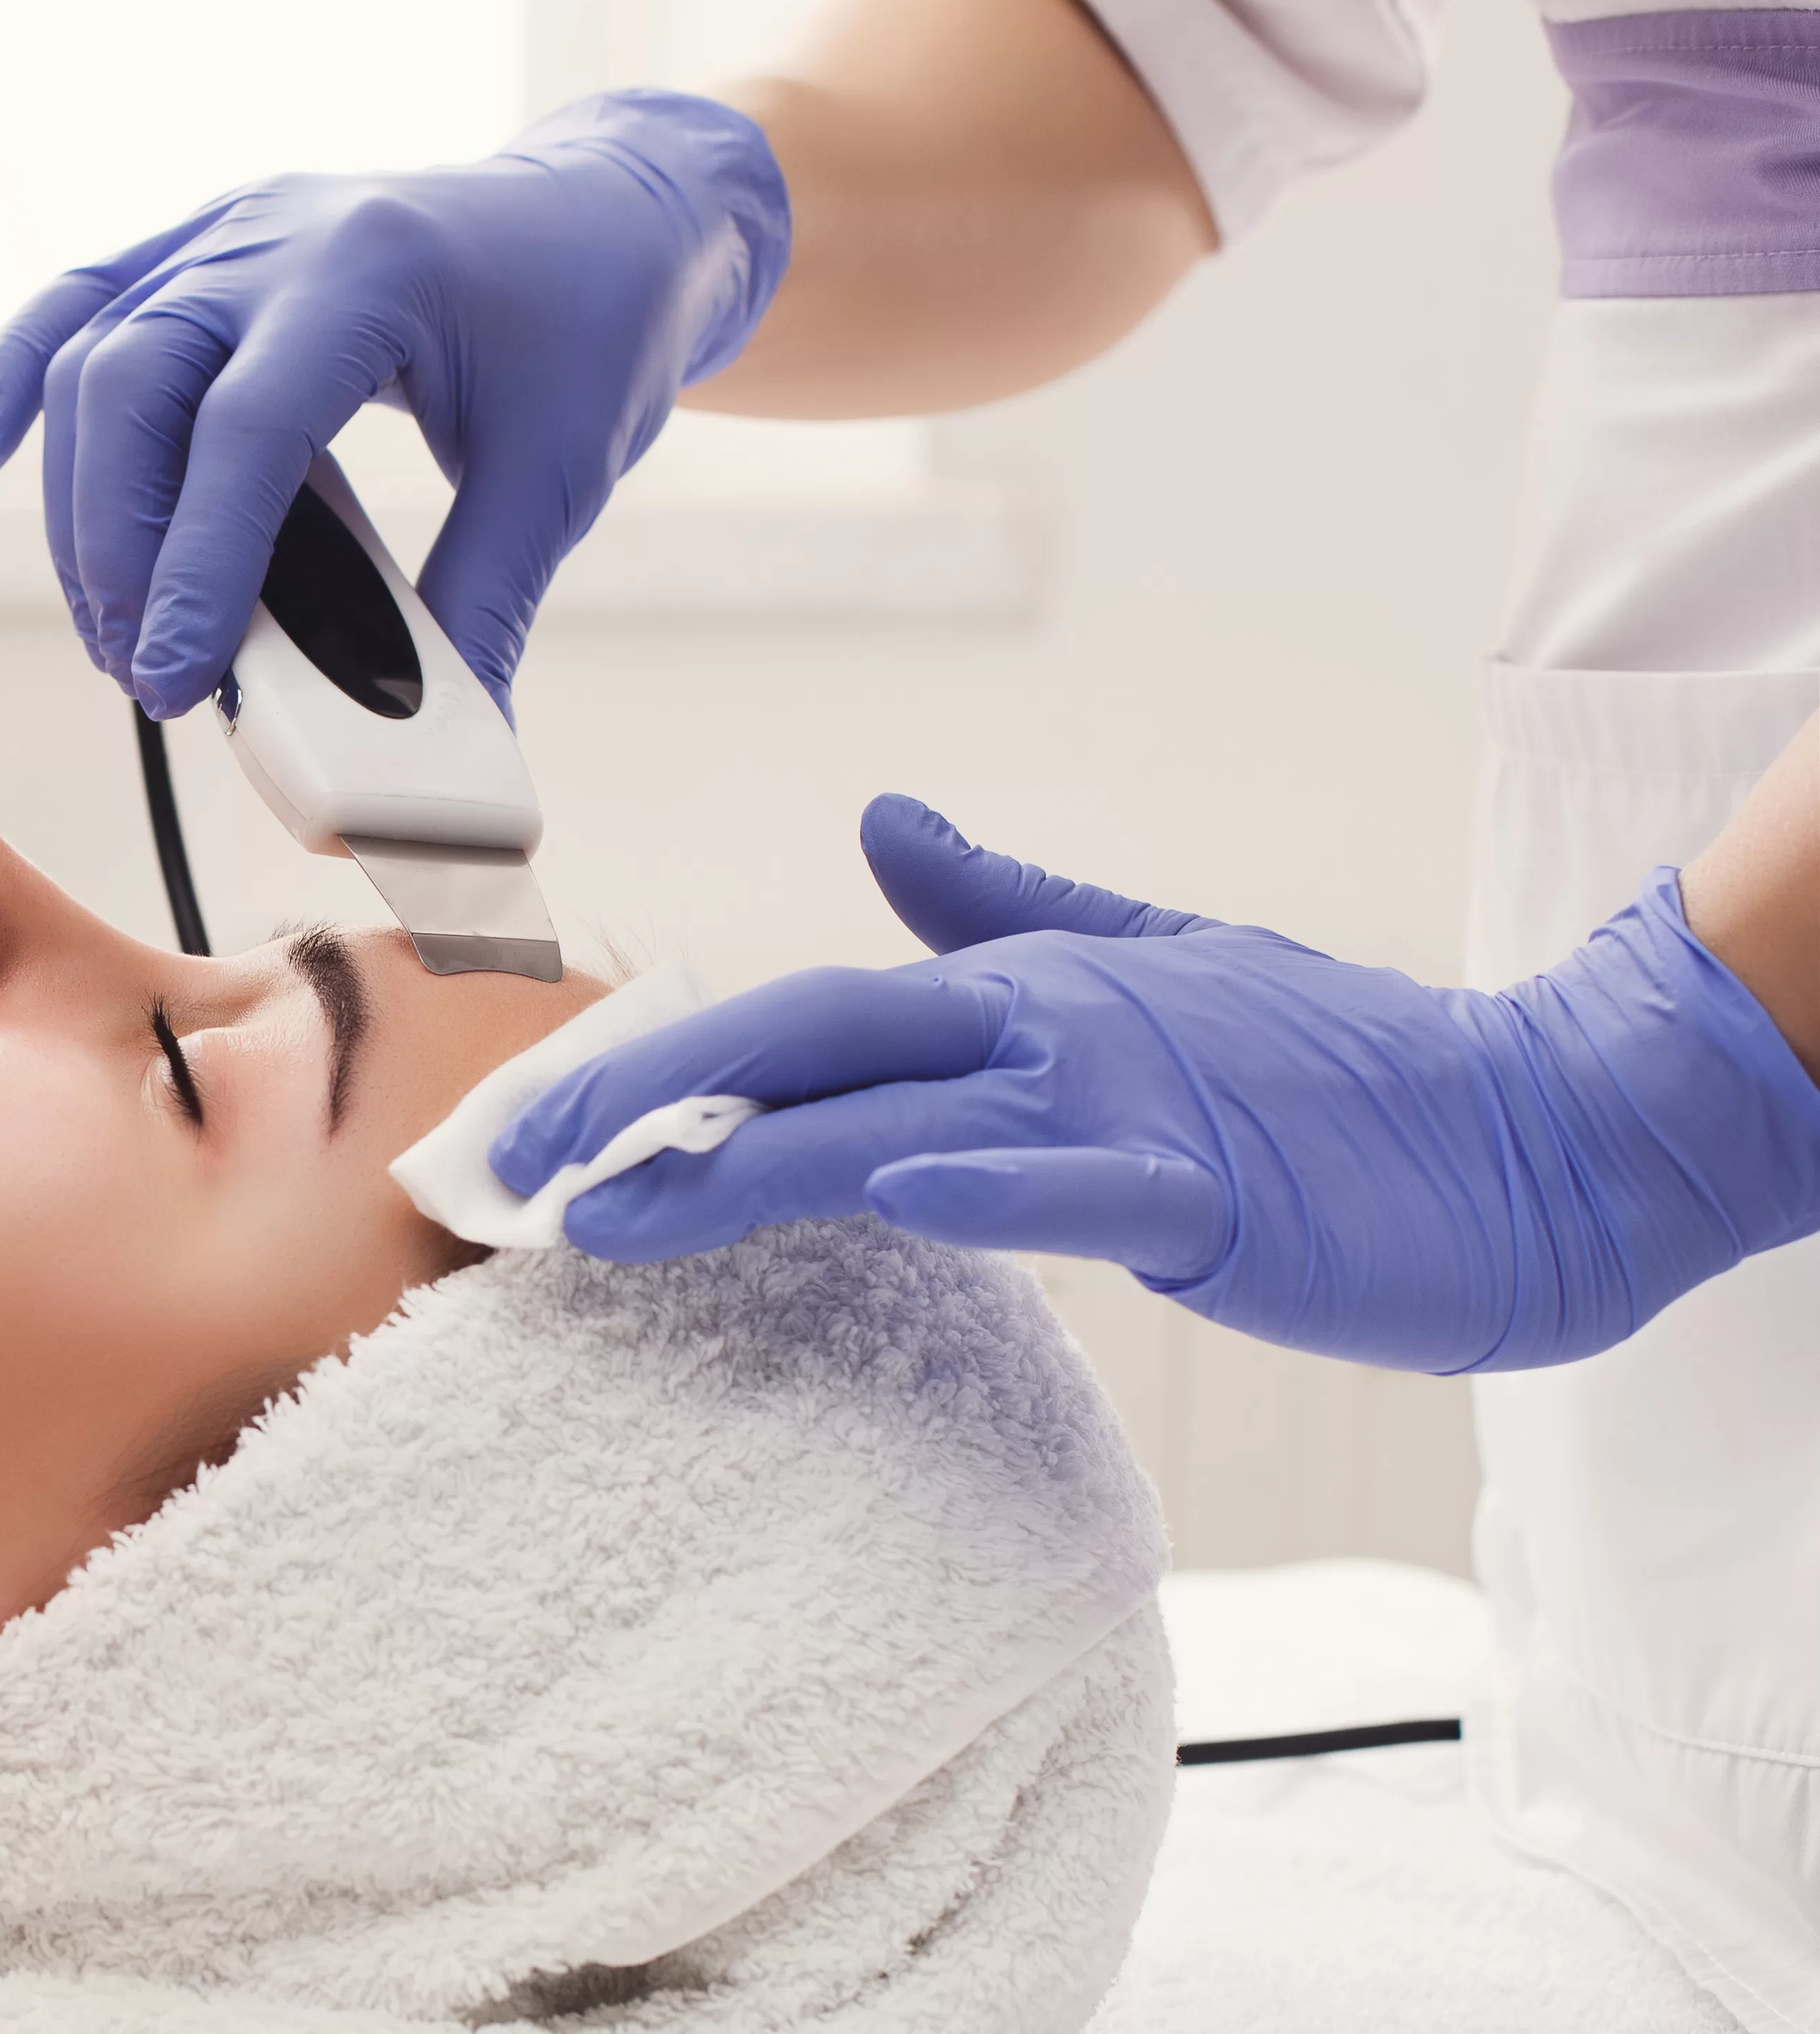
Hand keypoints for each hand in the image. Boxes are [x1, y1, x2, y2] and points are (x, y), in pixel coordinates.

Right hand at [0, 92, 788, 720]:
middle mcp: (276, 237)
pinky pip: (75, 306)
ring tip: (114, 636)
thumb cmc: (592, 328)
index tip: (180, 684)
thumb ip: (483, 606)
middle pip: (132, 386)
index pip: (245, 427)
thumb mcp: (560, 471)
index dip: (199, 565)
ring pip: (89, 360)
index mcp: (372, 271)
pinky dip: (7, 388)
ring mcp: (225, 234)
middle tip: (151, 679)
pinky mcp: (199, 252)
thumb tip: (429, 757)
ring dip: (79, 512)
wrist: (609, 212)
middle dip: (120, 552)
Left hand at [495, 796, 1819, 1372]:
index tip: (534, 1118)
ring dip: (741, 1157)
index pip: (797, 1006)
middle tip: (506, 1169)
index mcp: (1014, 989)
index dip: (657, 1053)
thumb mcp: (1140, 965)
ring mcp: (1123, 1099)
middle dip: (641, 1098)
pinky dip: (985, 1181)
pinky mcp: (1208, 1186)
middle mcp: (1042, 1024)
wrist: (1526, 1131)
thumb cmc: (1325, 1070)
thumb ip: (1002, 903)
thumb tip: (885, 825)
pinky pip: (1077, 1184)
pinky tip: (894, 1191)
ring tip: (611, 1209)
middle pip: (803, 1033)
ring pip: (896, 1112)